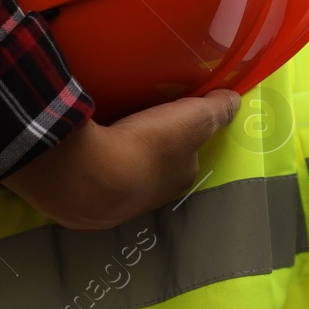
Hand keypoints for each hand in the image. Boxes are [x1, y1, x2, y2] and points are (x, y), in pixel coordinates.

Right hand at [4, 89, 240, 229]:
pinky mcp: (75, 204)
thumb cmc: (147, 146)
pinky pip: (85, 177)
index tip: (168, 117)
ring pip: (116, 176)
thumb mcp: (192, 119)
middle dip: (145, 150)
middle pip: (151, 168)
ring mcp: (109, 207)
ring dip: (112, 159)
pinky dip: (85, 164)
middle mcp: (147, 201)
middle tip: (133, 124)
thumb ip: (216, 110)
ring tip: (103, 134)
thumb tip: (233, 101)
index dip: (181, 135)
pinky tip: (79, 148)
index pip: (186, 155)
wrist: (85, 174)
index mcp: (177, 181)